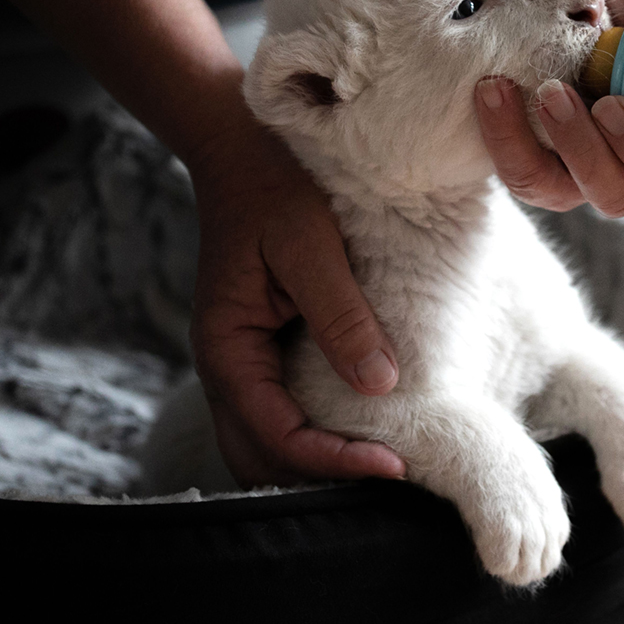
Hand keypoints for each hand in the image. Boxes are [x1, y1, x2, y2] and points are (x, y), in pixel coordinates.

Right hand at [186, 119, 405, 487]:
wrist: (243, 148)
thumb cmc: (274, 188)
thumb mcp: (311, 246)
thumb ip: (341, 315)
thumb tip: (380, 385)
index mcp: (228, 349)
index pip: (277, 435)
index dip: (335, 460)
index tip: (395, 466)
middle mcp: (229, 367)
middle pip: (265, 456)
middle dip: (323, 475)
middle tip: (395, 471)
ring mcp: (245, 361)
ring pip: (271, 441)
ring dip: (320, 459)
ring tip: (383, 459)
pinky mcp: (267, 349)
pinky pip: (284, 410)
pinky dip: (318, 431)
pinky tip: (364, 424)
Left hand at [474, 0, 623, 217]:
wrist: (521, 12)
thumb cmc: (594, 15)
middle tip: (612, 104)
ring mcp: (598, 176)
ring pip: (607, 195)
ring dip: (579, 148)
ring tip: (550, 94)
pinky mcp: (541, 178)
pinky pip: (529, 180)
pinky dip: (509, 139)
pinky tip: (494, 92)